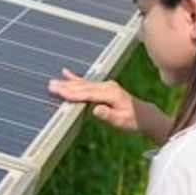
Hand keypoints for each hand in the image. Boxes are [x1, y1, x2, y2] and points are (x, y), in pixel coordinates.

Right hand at [48, 69, 173, 144]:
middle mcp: (108, 86)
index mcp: (111, 94)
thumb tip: (95, 110)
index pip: (88, 94)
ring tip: (52, 82)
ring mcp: (106, 85)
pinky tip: (66, 73)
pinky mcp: (104, 87)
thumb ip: (108, 116)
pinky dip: (76, 78)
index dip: (73, 93)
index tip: (59, 92)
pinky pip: (87, 82)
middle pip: (83, 87)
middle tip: (50, 86)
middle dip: (66, 86)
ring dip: (68, 82)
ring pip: (83, 84)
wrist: (145, 114)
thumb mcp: (122, 122)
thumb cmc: (133, 120)